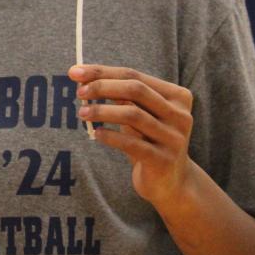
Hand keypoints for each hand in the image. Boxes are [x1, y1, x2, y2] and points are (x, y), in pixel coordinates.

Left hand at [70, 64, 194, 206]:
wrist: (170, 182)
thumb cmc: (148, 139)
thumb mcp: (138, 113)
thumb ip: (119, 94)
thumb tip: (81, 76)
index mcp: (177, 96)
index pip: (134, 75)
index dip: (102, 72)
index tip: (75, 72)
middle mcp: (180, 114)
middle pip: (136, 89)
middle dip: (103, 87)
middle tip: (79, 92)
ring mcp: (174, 138)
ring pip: (133, 114)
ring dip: (102, 111)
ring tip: (82, 113)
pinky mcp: (163, 160)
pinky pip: (132, 143)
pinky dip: (111, 136)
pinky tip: (97, 134)